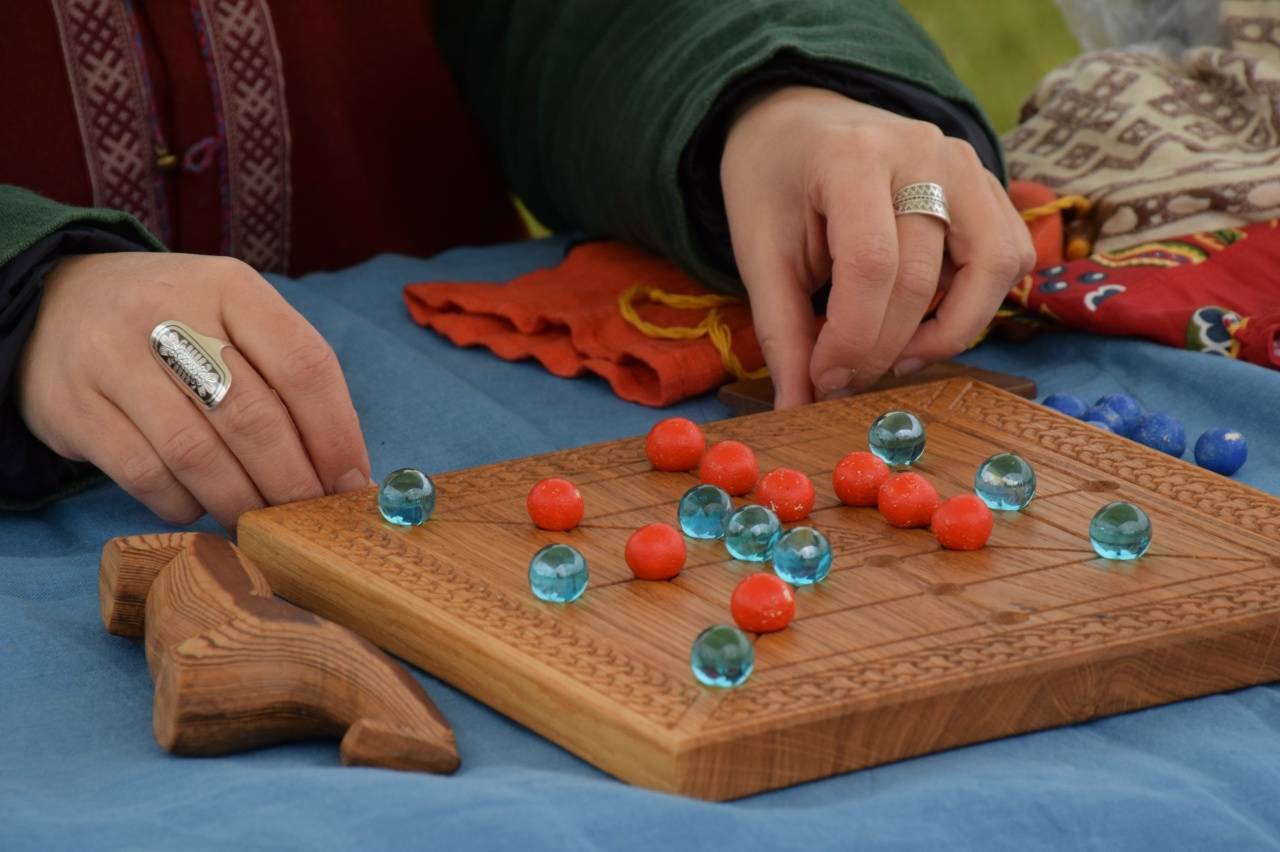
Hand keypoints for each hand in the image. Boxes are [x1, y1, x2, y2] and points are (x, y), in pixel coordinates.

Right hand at [17, 252, 371, 528]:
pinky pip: (145, 475)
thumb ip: (285, 373)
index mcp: (229, 286)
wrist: (54, 302)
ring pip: (197, 453)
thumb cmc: (174, 323)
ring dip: (240, 502)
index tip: (352, 482)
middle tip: (308, 518)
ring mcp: (112, 357)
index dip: (336, 433)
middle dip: (292, 481)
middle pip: (253, 415)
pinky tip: (199, 505)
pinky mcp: (73, 407)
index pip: (304, 364)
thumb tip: (343, 467)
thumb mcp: (232, 317)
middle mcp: (168, 312)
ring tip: (261, 523)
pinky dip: (184, 504)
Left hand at [721, 86, 1034, 406]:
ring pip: (994, 265)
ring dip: (951, 330)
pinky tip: (926, 317)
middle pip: (924, 276)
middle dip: (884, 348)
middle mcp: (922, 150)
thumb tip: (798, 410)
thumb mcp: (760, 255)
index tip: (824, 381)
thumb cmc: (775, 188)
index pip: (872, 265)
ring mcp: (966, 161)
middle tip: (847, 380)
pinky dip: (978, 301)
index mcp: (852, 157)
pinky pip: (1010, 253)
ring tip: (897, 354)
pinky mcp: (989, 182)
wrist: (800, 122)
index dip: (852, 339)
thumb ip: (782, 332)